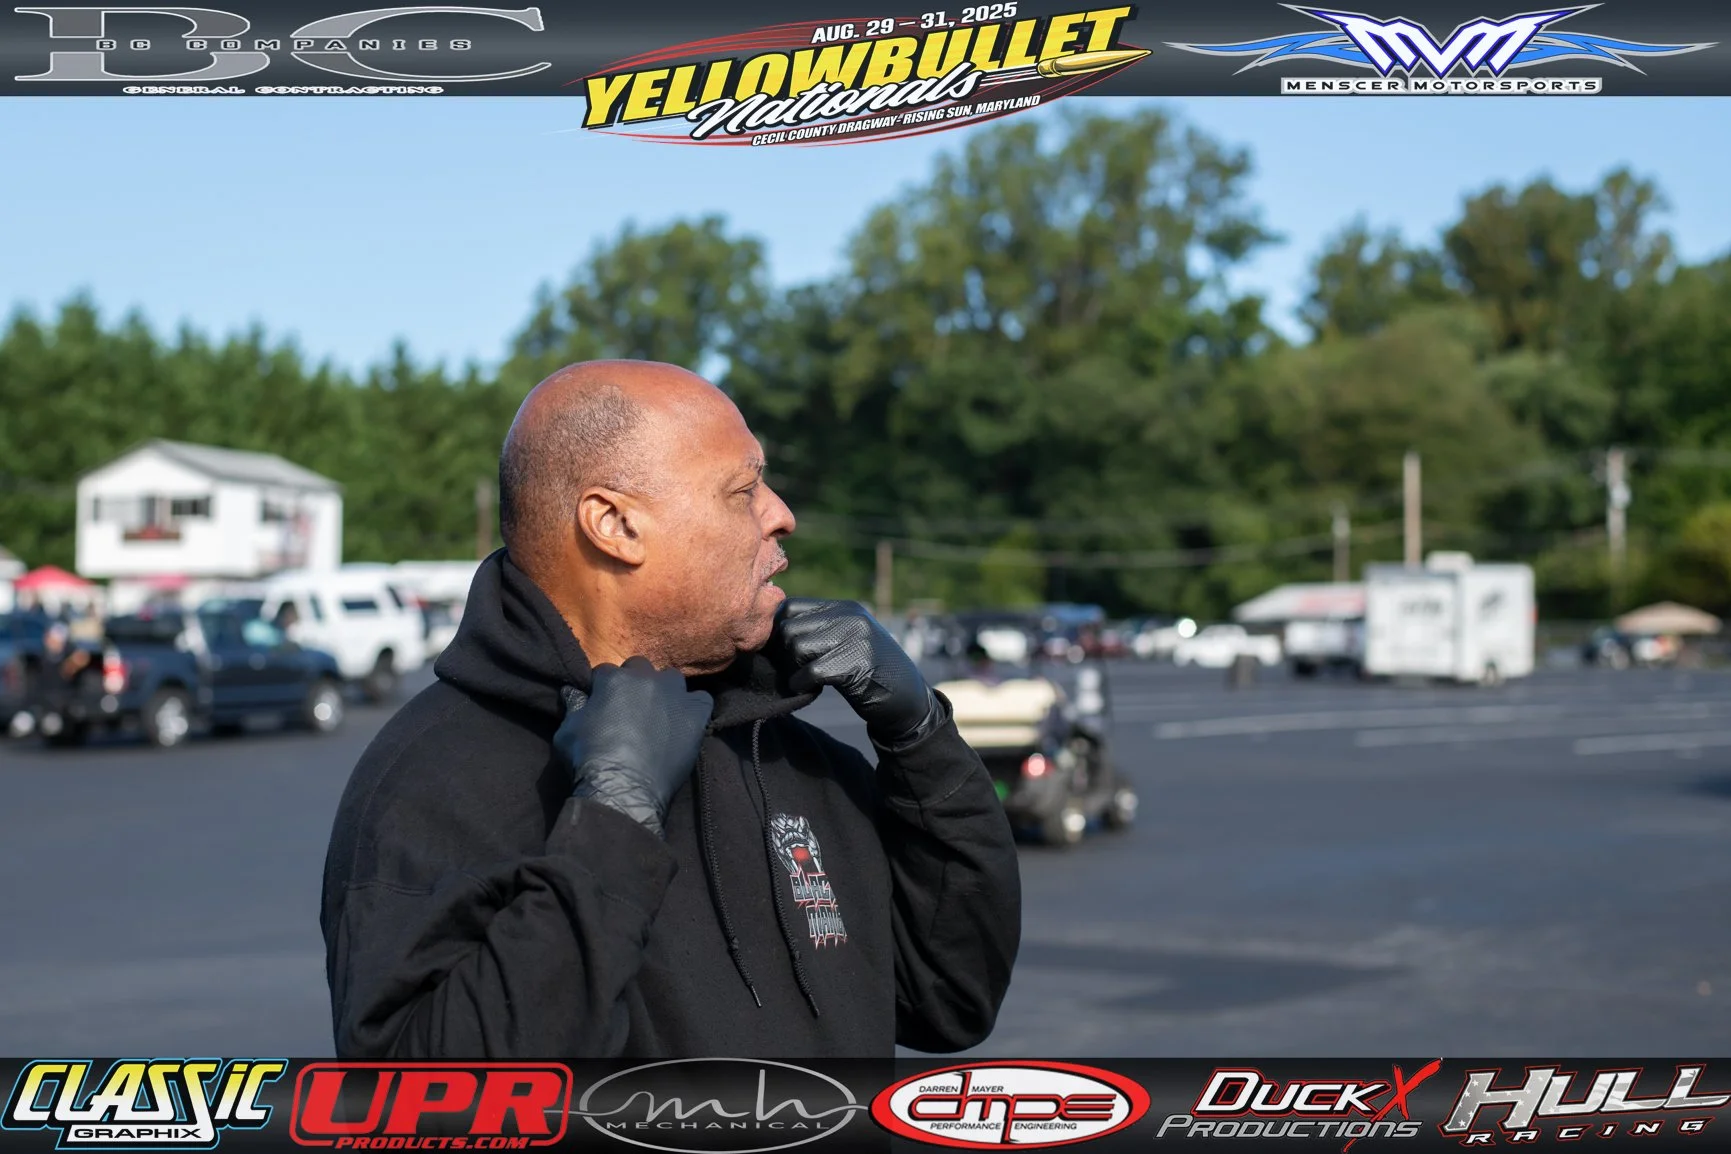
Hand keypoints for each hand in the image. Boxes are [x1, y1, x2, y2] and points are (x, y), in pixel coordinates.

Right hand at [553, 657, 713, 836]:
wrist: (624, 788)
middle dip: (633, 682)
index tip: (600, 702)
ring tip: (658, 712)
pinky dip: (693, 707)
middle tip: (629, 707)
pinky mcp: (695, 715)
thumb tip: (571, 691)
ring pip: (672, 679)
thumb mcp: (567, 731)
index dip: (601, 688)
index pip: (605, 672)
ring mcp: (674, 696)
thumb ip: (573, 707)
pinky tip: (684, 722)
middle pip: (640, 668)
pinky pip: (701, 700)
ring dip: (664, 691)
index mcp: (614, 680)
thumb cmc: (589, 759)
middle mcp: (646, 679)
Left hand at [774, 598, 938, 745]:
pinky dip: (802, 684)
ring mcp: (857, 637)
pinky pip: (812, 671)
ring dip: (794, 669)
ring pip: (798, 647)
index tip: (783, 652)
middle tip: (796, 670)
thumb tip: (771, 631)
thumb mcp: (849, 640)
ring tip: (807, 679)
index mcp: (846, 607)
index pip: (791, 606)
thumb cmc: (871, 674)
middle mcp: (851, 616)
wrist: (909, 701)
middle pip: (790, 627)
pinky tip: (811, 689)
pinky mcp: (859, 663)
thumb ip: (821, 629)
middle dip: (785, 654)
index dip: (779, 630)